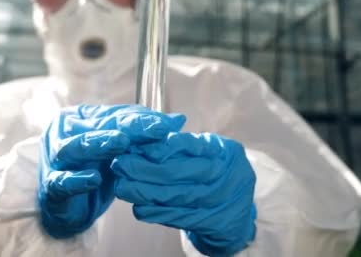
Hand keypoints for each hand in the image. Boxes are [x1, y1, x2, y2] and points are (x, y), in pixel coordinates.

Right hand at [38, 104, 185, 237]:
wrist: (66, 206)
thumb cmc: (93, 170)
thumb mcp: (121, 152)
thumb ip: (144, 135)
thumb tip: (178, 119)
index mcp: (83, 118)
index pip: (115, 115)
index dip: (142, 120)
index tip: (167, 125)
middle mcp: (65, 133)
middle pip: (98, 127)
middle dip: (128, 127)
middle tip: (153, 129)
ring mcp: (55, 158)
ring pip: (75, 147)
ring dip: (99, 144)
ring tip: (122, 143)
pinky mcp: (50, 185)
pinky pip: (62, 181)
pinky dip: (77, 180)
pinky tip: (95, 179)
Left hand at [112, 132, 256, 255]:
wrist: (239, 210)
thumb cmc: (217, 169)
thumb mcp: (209, 150)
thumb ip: (183, 144)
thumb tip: (146, 138)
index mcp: (224, 151)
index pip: (193, 146)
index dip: (166, 147)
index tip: (142, 147)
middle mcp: (224, 175)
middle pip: (181, 172)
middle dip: (146, 169)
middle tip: (120, 165)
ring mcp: (219, 200)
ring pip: (177, 196)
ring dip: (146, 192)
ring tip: (122, 187)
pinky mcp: (211, 222)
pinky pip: (180, 217)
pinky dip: (158, 213)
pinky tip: (138, 209)